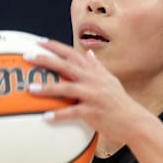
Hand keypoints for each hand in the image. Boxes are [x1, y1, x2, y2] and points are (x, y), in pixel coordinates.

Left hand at [25, 39, 148, 144]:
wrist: (134, 121)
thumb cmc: (120, 102)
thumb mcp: (110, 80)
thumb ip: (97, 67)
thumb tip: (89, 53)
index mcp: (94, 72)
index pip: (72, 54)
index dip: (55, 47)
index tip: (40, 41)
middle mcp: (93, 80)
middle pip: (66, 66)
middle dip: (46, 60)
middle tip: (28, 57)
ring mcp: (93, 96)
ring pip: (67, 88)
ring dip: (48, 87)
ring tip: (31, 88)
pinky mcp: (93, 112)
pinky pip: (72, 113)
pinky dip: (59, 115)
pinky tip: (46, 117)